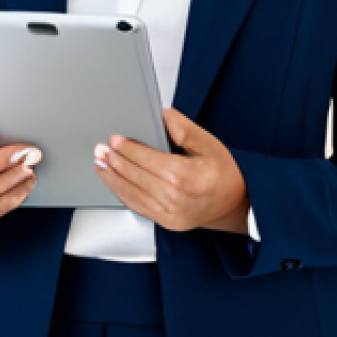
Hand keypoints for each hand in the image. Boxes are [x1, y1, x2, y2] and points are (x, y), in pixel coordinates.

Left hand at [94, 107, 249, 232]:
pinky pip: (138, 207)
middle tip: (100, 149)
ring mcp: (170, 214)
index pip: (146, 159)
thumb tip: (161, 114)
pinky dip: (122, 194)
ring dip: (112, 178)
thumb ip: (182, 127)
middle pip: (135, 176)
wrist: (237, 202)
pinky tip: (114, 183)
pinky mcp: (167, 222)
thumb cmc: (224, 172)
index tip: (114, 139)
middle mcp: (175, 198)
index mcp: (185, 176)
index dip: (127, 148)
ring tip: (100, 165)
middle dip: (114, 161)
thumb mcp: (208, 142)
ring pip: (131, 194)